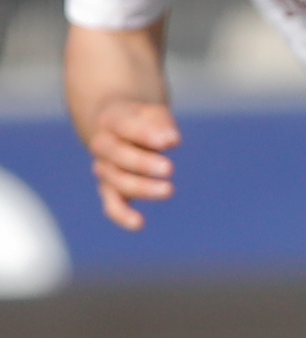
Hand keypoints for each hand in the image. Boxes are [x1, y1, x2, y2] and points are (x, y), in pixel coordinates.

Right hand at [86, 98, 177, 230]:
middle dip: (142, 163)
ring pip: (116, 181)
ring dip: (141, 187)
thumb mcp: (153, 112)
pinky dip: (122, 216)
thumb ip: (160, 124)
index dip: (146, 134)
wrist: (120, 129)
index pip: (125, 126)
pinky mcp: (109, 189)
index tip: (172, 142)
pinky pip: (111, 205)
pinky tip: (139, 224)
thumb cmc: (143, 120)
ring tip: (168, 190)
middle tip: (169, 168)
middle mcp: (101, 145)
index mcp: (111, 120)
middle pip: (117, 155)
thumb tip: (171, 141)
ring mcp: (103, 168)